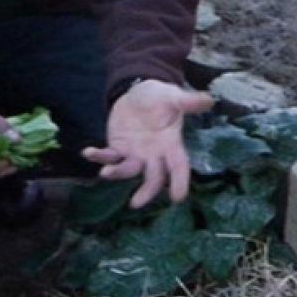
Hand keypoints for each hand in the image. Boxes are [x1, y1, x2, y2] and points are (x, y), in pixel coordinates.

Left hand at [81, 80, 213, 207]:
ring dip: (117, 173)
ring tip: (105, 172)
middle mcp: (154, 155)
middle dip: (146, 191)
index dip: (179, 182)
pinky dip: (98, 156)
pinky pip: (108, 156)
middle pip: (153, 179)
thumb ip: (188, 102)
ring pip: (128, 170)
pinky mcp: (117, 148)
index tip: (178, 198)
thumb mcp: (173, 96)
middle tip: (136, 203)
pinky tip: (87, 152)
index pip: (179, 167)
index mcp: (171, 145)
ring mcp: (135, 154)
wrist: (138, 94)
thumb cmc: (160, 99)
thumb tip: (209, 99)